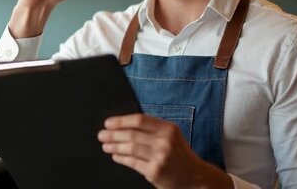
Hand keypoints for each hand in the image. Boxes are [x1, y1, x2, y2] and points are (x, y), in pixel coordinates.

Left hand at [97, 114, 232, 188]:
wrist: (195, 177)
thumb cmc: (179, 155)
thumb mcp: (171, 136)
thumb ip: (152, 129)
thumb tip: (123, 125)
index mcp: (169, 128)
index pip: (139, 120)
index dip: (121, 121)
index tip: (108, 123)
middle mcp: (165, 141)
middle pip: (132, 134)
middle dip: (113, 134)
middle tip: (102, 135)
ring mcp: (160, 157)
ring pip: (130, 148)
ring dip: (114, 146)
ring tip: (106, 146)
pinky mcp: (155, 171)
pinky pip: (132, 162)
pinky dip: (121, 158)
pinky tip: (116, 156)